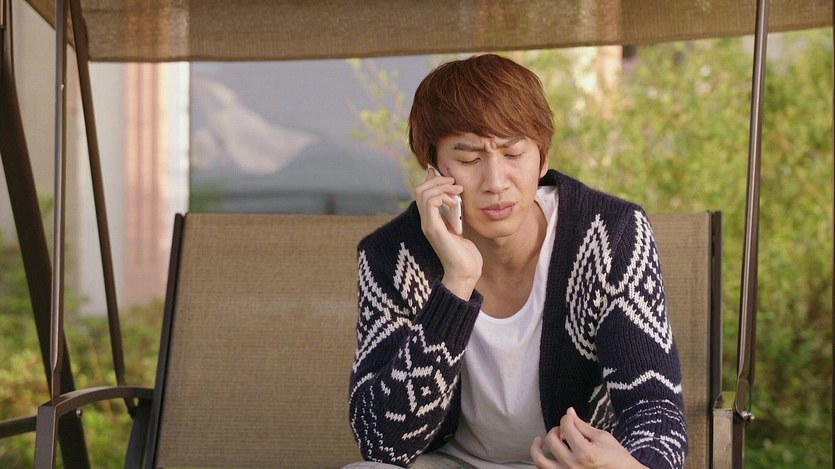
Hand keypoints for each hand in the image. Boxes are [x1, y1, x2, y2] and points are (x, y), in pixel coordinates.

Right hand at [415, 167, 481, 298]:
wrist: (465, 272)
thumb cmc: (465, 253)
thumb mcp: (460, 227)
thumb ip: (455, 213)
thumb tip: (456, 198)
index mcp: (431, 220)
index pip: (423, 192)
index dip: (433, 180)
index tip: (450, 178)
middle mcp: (426, 221)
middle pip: (420, 189)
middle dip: (437, 180)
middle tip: (455, 183)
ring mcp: (428, 224)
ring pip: (423, 193)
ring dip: (442, 186)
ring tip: (458, 190)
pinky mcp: (433, 228)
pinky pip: (430, 202)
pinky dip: (443, 196)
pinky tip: (455, 203)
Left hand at [530, 408, 646, 468]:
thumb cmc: (617, 458)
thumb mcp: (603, 438)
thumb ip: (582, 426)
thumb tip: (569, 412)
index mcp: (585, 452)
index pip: (566, 427)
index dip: (567, 418)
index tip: (570, 417)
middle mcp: (573, 465)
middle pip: (551, 440)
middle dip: (555, 430)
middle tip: (562, 430)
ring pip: (540, 460)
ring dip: (537, 447)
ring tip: (540, 440)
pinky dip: (541, 462)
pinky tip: (545, 455)